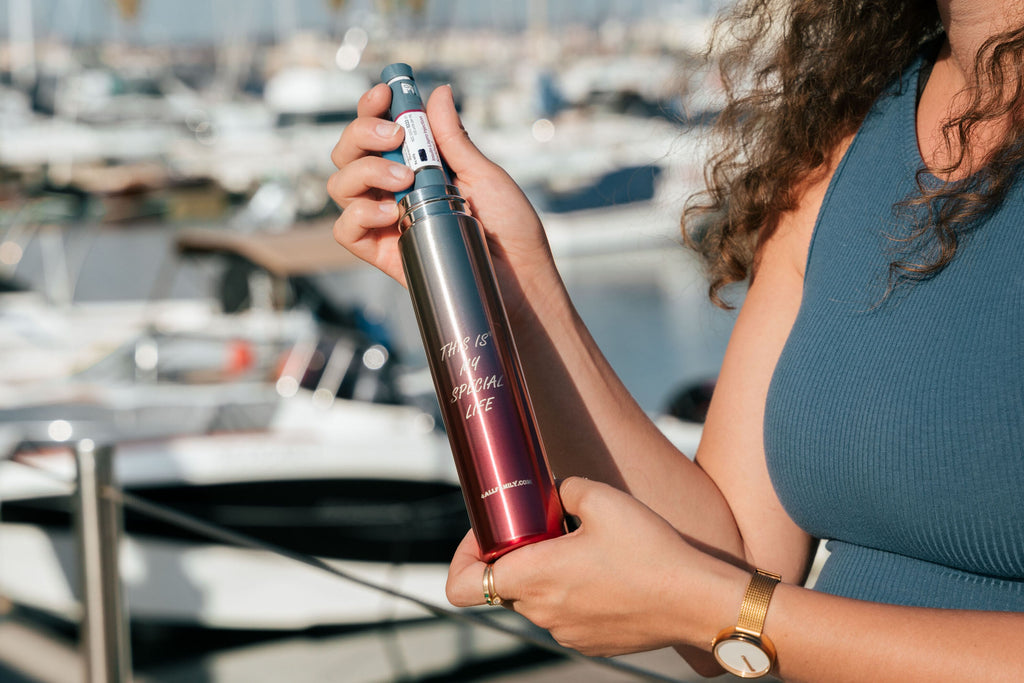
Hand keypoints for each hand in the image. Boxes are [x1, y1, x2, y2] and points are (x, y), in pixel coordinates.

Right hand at [328, 83, 557, 315]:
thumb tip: (439, 93)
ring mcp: (385, 221)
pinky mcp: (383, 253)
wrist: (519, 279)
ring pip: (341, 186)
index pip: (377, 131)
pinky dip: (359, 214)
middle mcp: (394, 190)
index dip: (372, 108)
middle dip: (362, 133)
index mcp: (417, 166)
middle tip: (396, 135)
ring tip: (405, 179)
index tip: (384, 93)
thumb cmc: (509, 229)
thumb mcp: (485, 176)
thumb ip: (454, 140)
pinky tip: (391, 212)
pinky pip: (345, 230)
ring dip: (365, 170)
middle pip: (348, 153)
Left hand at [446, 477, 739, 657]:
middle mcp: (541, 611)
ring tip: (583, 550)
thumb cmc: (649, 549)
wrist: (697, 601)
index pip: (461, 586)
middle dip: (516, 557)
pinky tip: (605, 573)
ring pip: (536, 600)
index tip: (484, 537)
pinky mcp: (590, 643)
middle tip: (546, 530)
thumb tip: (552, 491)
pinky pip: (565, 616)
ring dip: (546, 576)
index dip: (460, 560)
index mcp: (533, 576)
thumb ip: (562, 490)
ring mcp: (565, 632)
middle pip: (503, 586)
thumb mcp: (601, 498)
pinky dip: (573, 595)